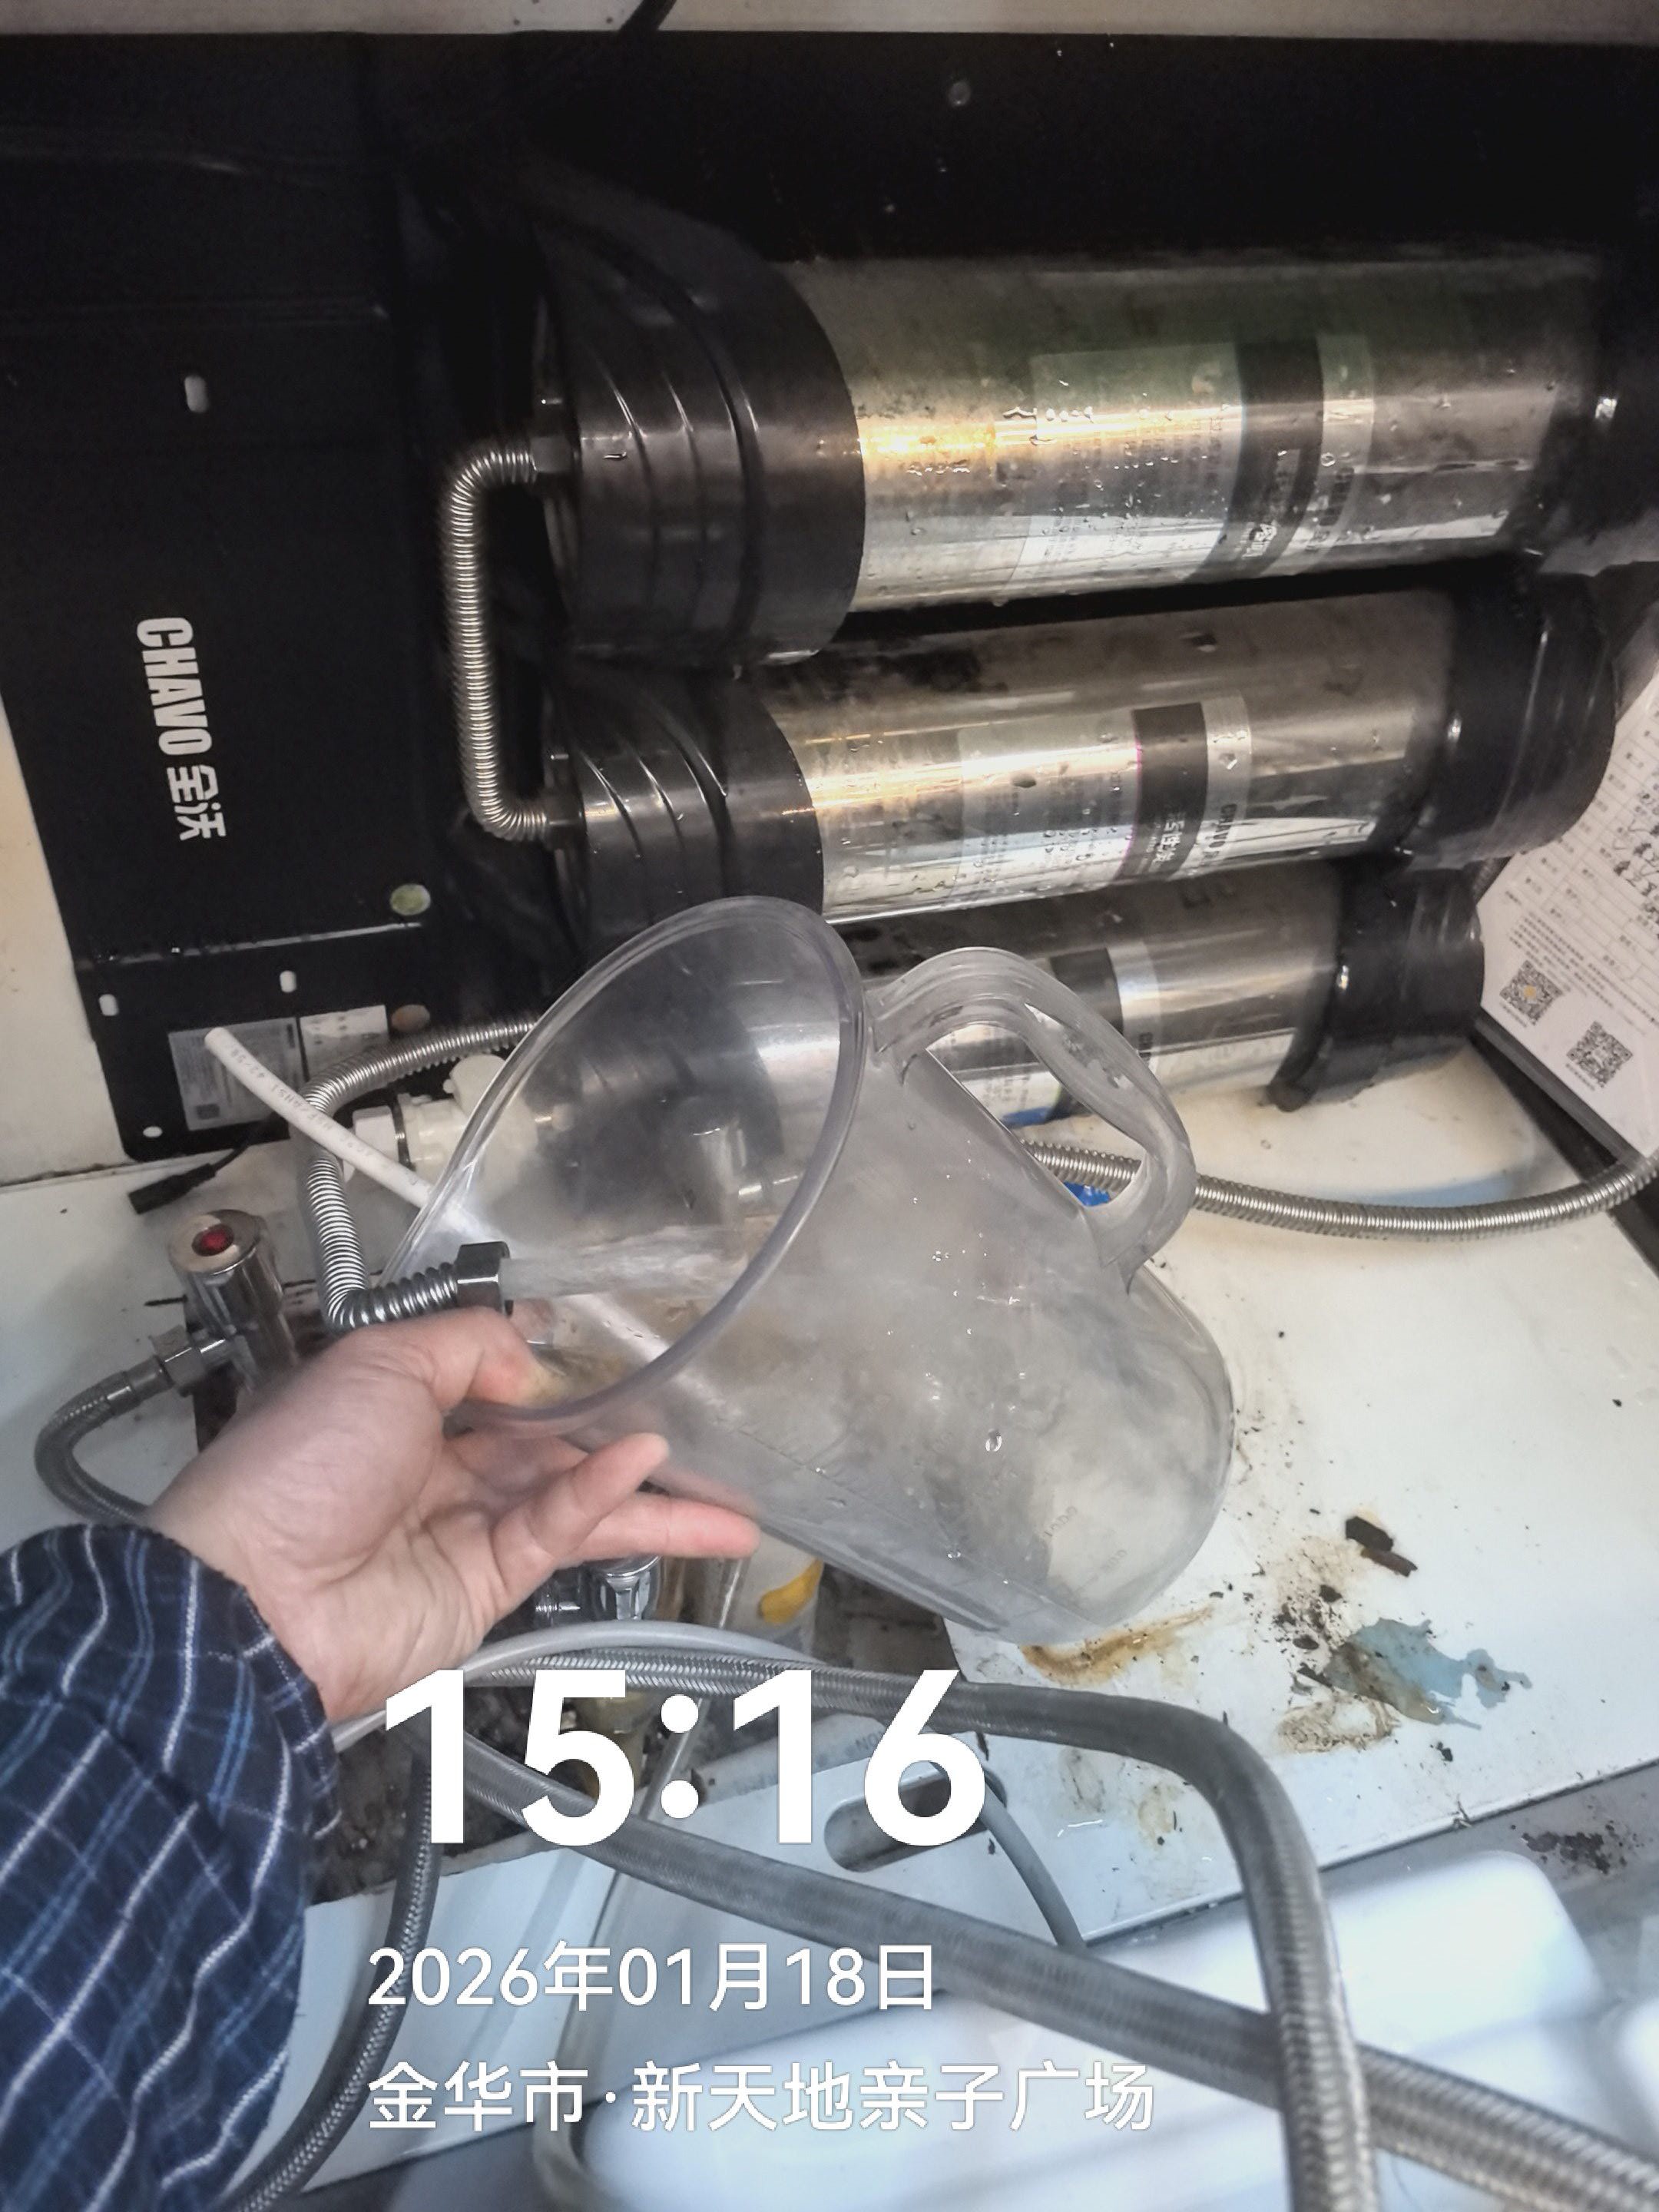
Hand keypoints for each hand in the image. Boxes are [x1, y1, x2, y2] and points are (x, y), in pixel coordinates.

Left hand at [149, 1311, 756, 1718]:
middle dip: (623, 1437)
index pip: (493, 1382)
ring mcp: (463, 1531)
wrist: (252, 1599)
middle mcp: (434, 1468)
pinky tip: (646, 1470)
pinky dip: (602, 1499)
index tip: (623, 1353)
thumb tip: (529, 1356)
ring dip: (644, 1490)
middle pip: (549, 1445)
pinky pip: (555, 1531)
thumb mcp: (378, 1363)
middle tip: (701, 1429)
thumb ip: (466, 1345)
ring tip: (726, 1492)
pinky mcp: (484, 1587)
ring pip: (572, 1499)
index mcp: (396, 1408)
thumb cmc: (292, 1471)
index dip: (556, 1370)